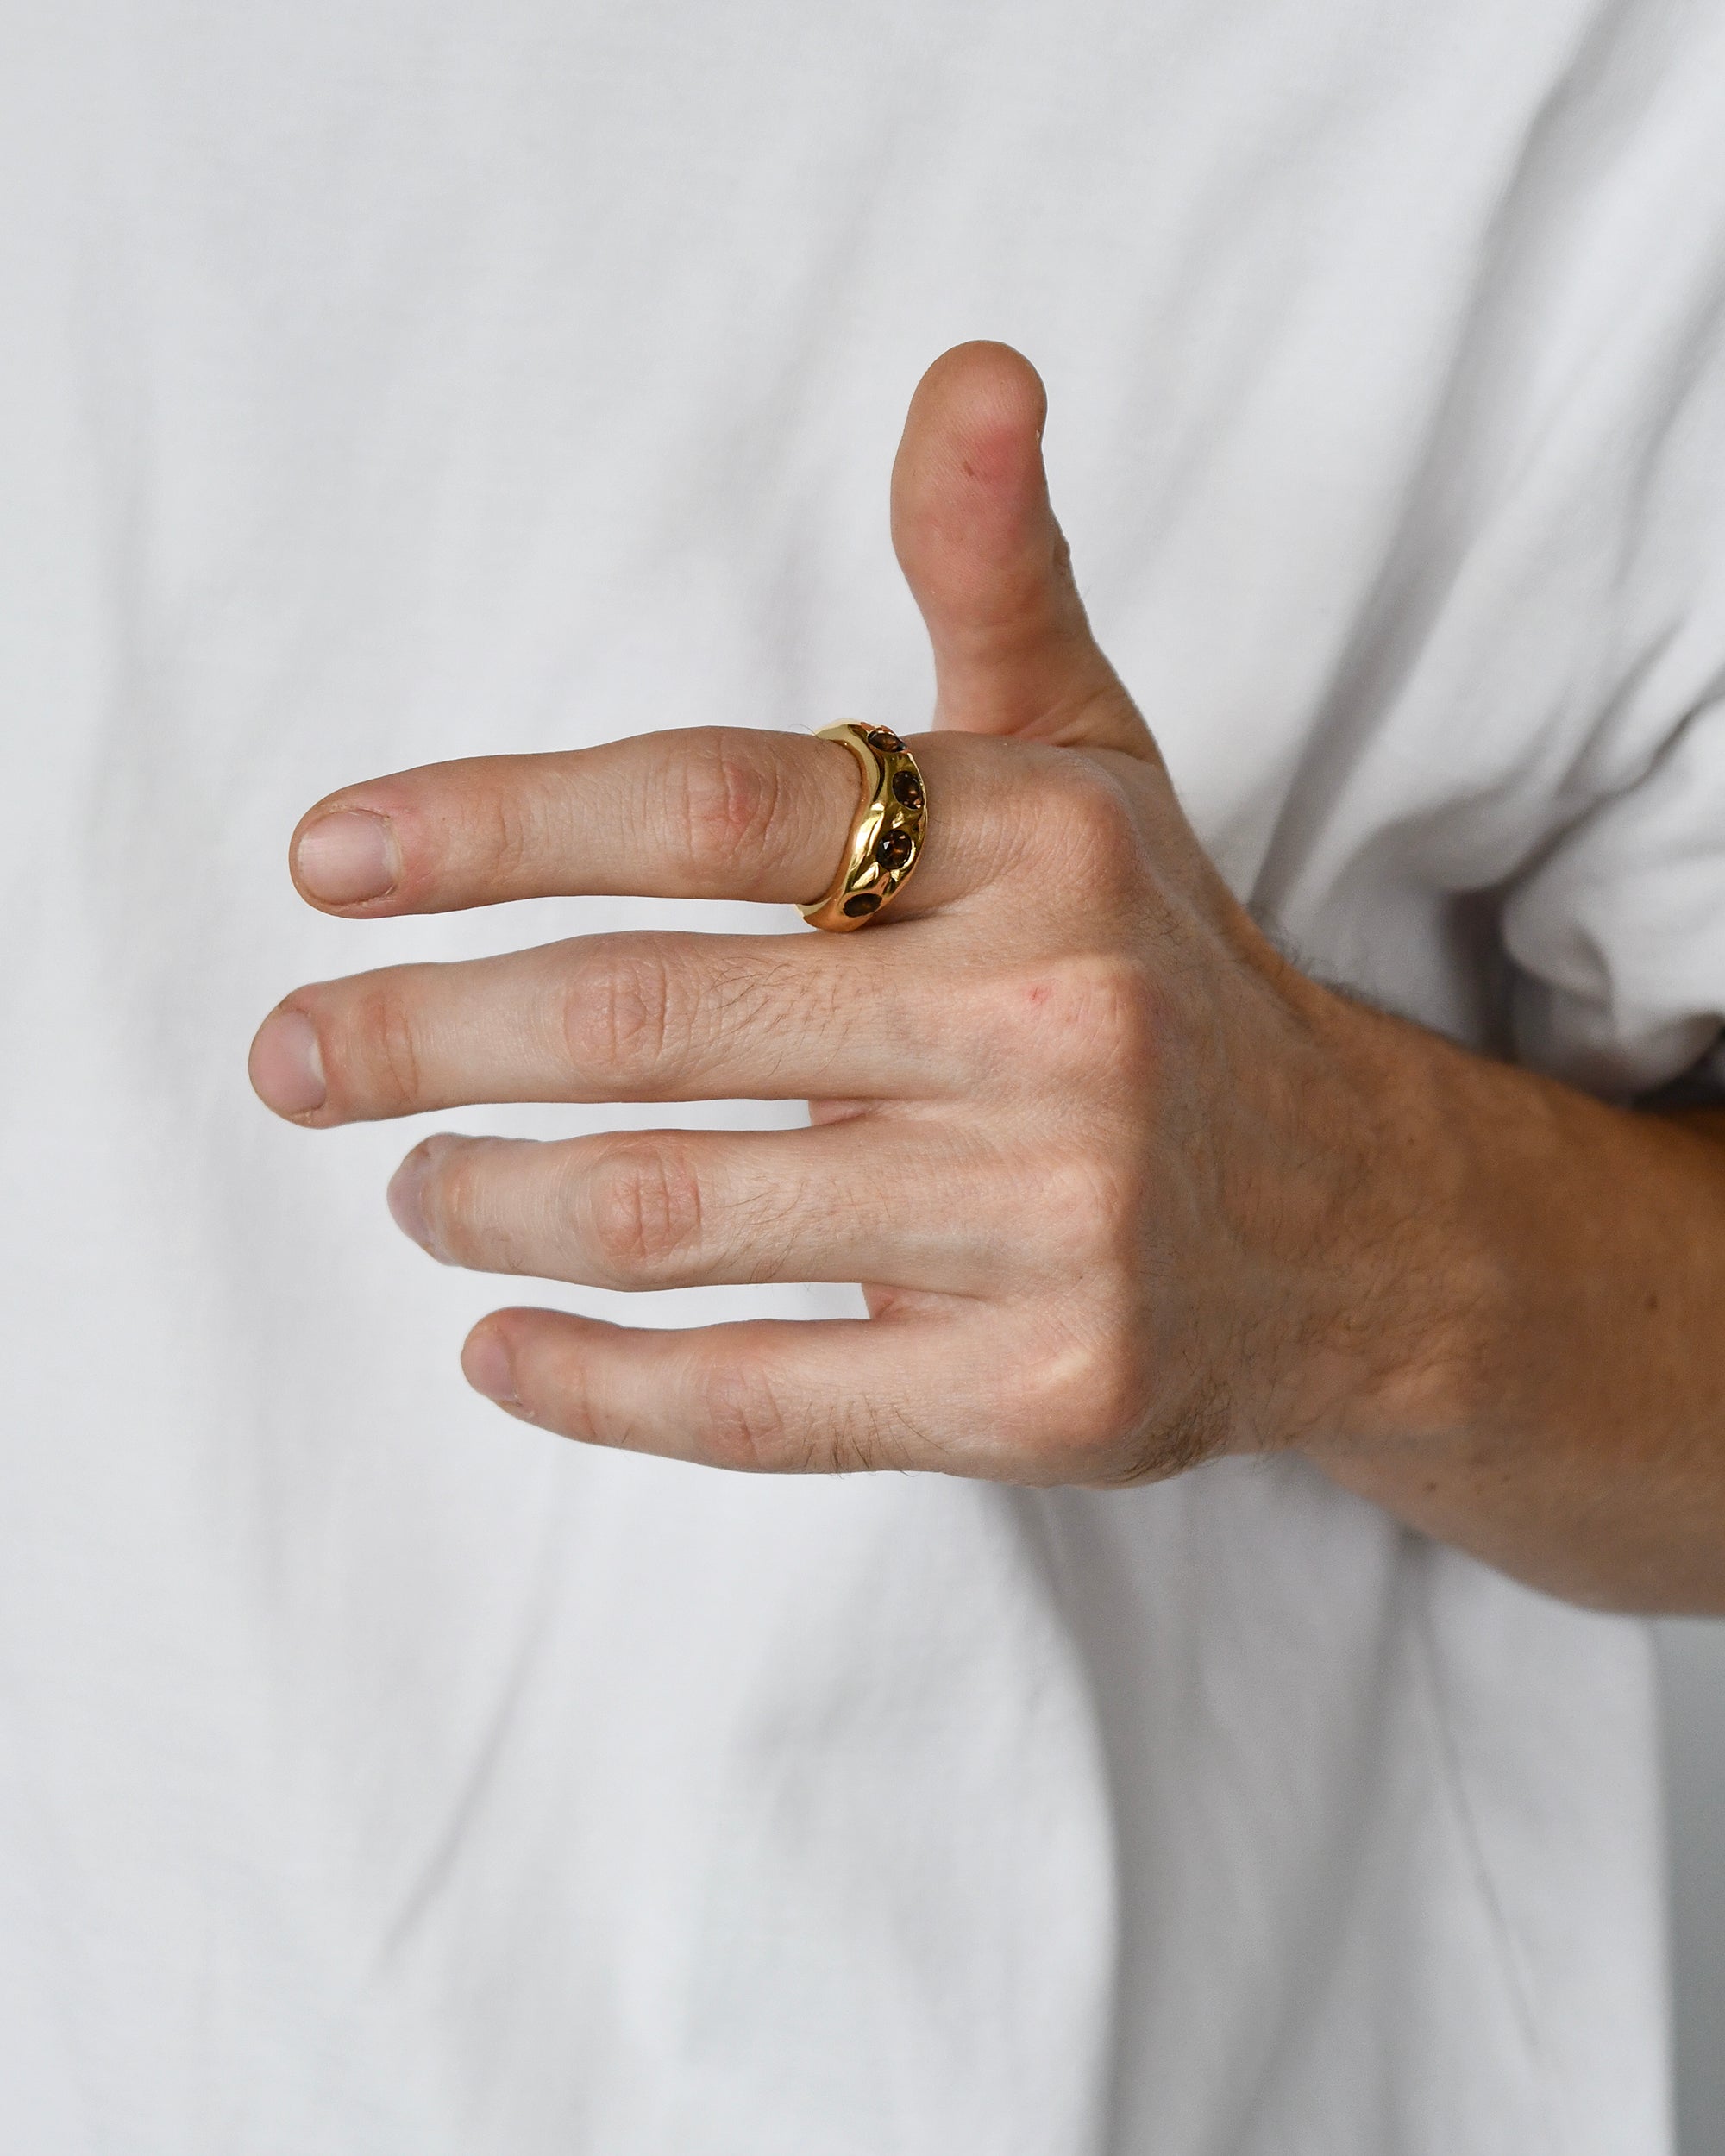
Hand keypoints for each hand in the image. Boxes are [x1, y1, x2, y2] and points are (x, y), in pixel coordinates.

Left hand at [248, 343, 1447, 1483]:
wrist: (1352, 1227)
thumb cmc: (1155, 972)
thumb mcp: (1090, 765)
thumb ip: (994, 578)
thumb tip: (970, 370)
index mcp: (1039, 843)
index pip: (710, 807)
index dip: (491, 825)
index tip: (325, 861)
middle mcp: (1054, 1025)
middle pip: (650, 1017)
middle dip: (424, 1039)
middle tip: (292, 1055)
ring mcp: (1053, 1223)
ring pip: (678, 1214)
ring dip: (488, 1202)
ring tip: (412, 1184)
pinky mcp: (1043, 1393)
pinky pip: (761, 1404)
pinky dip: (595, 1385)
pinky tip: (499, 1349)